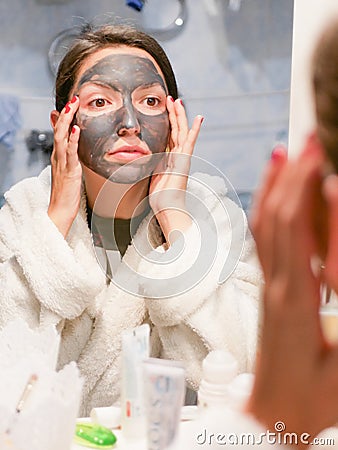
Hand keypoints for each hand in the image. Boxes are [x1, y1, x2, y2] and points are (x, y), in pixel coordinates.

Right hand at [48, 96, 81, 236]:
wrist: (60, 210)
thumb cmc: (67, 193)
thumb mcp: (69, 170)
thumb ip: (71, 157)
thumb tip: (74, 147)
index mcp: (59, 156)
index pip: (59, 131)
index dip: (63, 115)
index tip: (71, 101)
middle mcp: (58, 157)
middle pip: (59, 129)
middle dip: (66, 112)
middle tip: (74, 97)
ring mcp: (62, 163)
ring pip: (61, 137)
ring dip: (67, 120)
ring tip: (73, 105)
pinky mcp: (69, 171)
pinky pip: (70, 153)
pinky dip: (72, 140)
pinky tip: (76, 129)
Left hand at [149, 96, 202, 244]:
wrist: (168, 207)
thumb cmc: (161, 197)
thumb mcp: (153, 175)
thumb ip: (153, 164)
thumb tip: (146, 157)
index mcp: (170, 158)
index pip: (170, 136)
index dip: (168, 122)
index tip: (165, 109)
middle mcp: (178, 156)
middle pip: (176, 130)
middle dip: (174, 114)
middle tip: (172, 98)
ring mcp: (183, 157)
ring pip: (182, 132)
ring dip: (180, 116)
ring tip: (178, 101)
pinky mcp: (185, 161)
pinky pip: (190, 142)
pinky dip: (195, 130)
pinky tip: (198, 118)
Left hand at [246, 135, 337, 441]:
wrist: (275, 412)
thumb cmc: (314, 395)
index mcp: (295, 296)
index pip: (294, 228)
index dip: (302, 186)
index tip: (316, 154)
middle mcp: (276, 283)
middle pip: (276, 216)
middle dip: (291, 173)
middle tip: (308, 138)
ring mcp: (268, 284)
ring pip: (262, 226)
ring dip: (274, 186)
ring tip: (284, 153)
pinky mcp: (269, 289)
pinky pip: (262, 242)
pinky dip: (267, 211)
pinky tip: (274, 195)